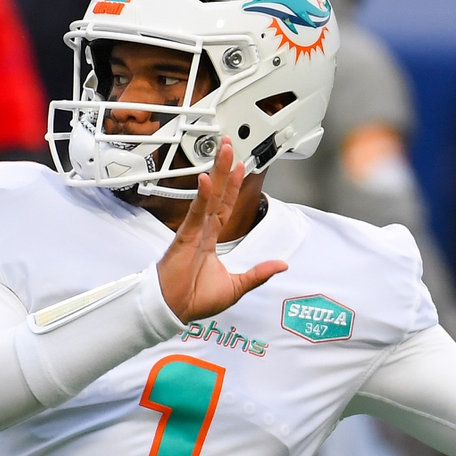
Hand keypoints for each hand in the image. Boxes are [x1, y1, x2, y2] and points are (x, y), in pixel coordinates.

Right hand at [156, 138, 287, 322]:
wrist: (173, 311)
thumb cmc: (195, 299)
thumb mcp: (237, 286)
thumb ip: (258, 274)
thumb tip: (282, 265)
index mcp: (211, 240)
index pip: (225, 207)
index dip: (233, 186)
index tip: (240, 167)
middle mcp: (202, 231)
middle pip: (216, 193)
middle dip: (224, 169)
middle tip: (229, 145)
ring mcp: (193, 232)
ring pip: (207, 197)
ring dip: (216, 173)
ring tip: (222, 151)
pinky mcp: (184, 239)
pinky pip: (195, 214)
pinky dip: (201, 198)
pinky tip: (206, 181)